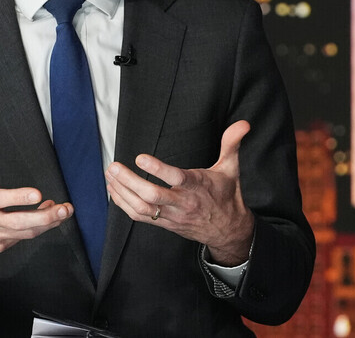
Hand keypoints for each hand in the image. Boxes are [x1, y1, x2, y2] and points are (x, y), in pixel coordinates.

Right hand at [0, 121, 73, 267]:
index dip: (18, 198)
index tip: (38, 194)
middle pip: (16, 222)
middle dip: (43, 217)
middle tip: (63, 209)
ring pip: (24, 233)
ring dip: (47, 223)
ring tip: (64, 211)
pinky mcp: (0, 245)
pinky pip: (23, 238)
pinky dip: (39, 228)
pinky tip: (50, 215)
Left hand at [105, 120, 254, 266]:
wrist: (227, 229)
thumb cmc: (227, 195)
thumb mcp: (232, 168)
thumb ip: (232, 144)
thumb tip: (243, 124)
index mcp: (198, 187)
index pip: (176, 178)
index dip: (158, 169)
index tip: (140, 157)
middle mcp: (183, 203)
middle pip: (152, 196)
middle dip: (130, 182)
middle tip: (114, 166)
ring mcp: (172, 216)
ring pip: (142, 208)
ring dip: (123, 192)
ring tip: (110, 175)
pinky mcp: (165, 224)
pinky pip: (140, 217)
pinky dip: (124, 204)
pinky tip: (114, 190)